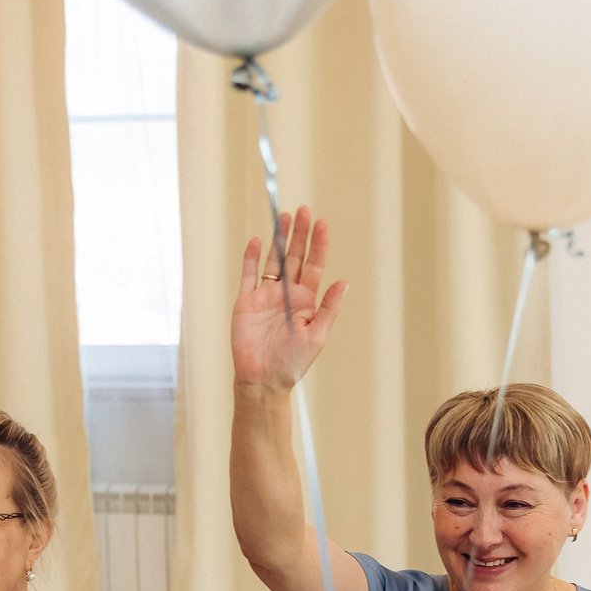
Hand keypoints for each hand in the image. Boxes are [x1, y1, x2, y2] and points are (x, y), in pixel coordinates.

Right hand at [230, 206, 346, 390]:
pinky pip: (248, 274)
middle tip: (304, 210)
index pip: (314, 266)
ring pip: (273, 260)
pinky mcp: (246, 302)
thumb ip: (328, 308)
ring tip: (283, 216)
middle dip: (299, 234)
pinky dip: (251, 257)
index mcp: (306, 301)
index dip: (319, 245)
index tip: (323, 223)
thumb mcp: (317, 336)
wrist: (263, 380)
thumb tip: (344, 282)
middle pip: (294, 257)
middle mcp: (286, 294)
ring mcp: (265, 296)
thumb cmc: (293, 363)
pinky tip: (257, 240)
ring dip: (278, 239)